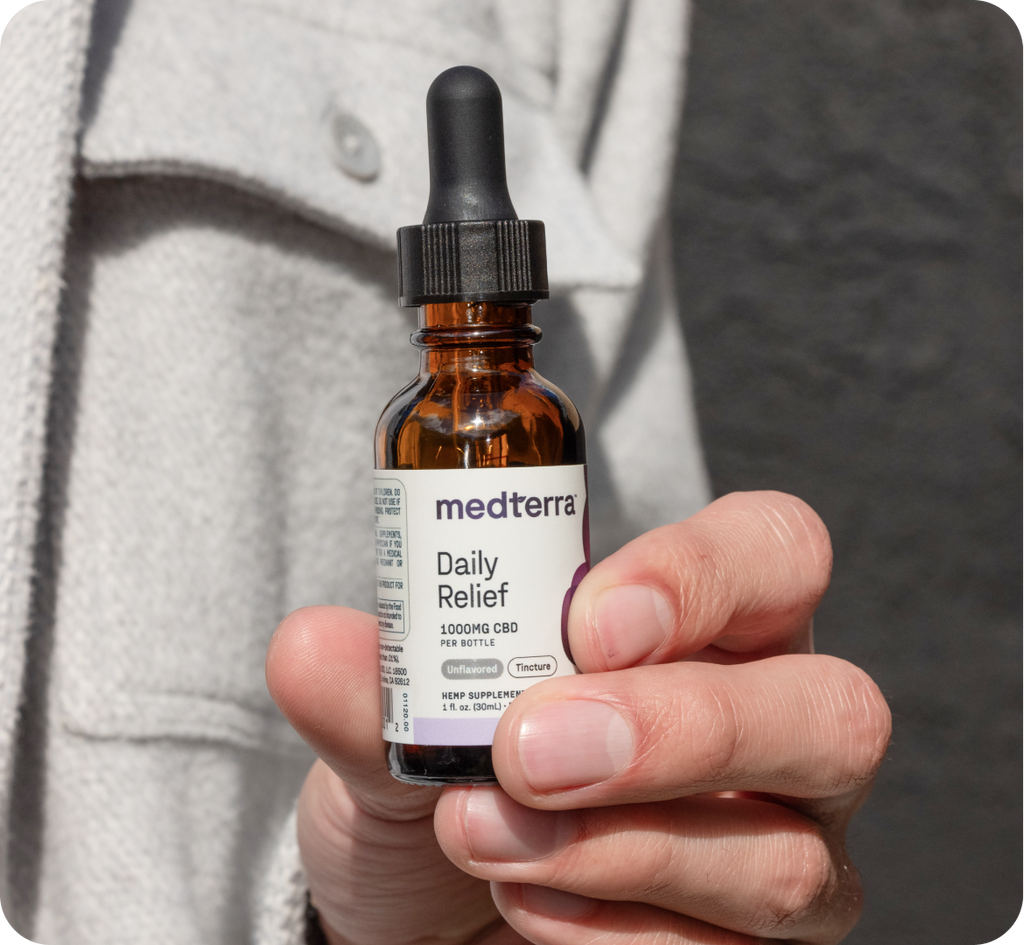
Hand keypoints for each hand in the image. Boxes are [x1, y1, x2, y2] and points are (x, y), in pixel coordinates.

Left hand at [266, 491, 889, 944]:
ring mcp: (780, 849)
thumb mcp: (395, 728)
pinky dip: (608, 933)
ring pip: (783, 860)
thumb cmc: (441, 784)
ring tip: (481, 833)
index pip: (776, 554)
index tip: (587, 621)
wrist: (430, 916)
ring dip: (612, 847)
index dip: (704, 575)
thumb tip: (311, 645)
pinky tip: (523, 907)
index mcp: (711, 625)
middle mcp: (775, 730)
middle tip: (532, 749)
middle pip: (832, 710)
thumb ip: (376, 688)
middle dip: (681, 731)